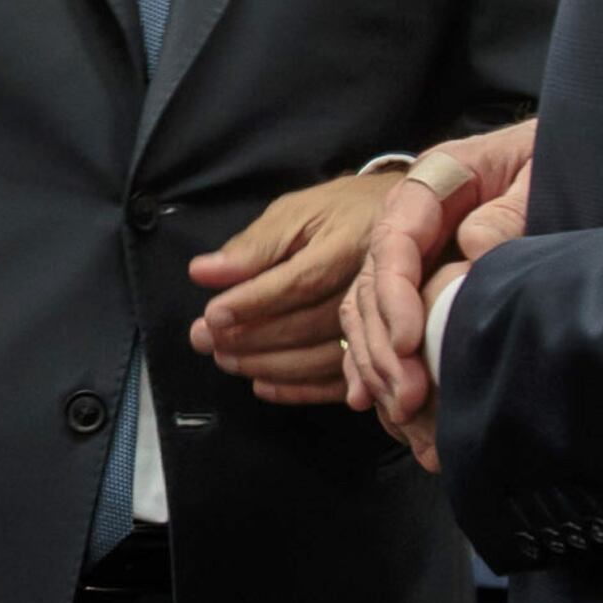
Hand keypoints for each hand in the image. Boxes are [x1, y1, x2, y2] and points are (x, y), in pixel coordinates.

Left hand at [184, 175, 390, 405]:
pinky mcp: (381, 348)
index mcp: (351, 245)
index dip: (254, 303)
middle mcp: (372, 288)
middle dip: (252, 338)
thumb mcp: (296, 212)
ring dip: (270, 366)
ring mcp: (382, 323)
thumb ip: (252, 247)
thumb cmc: (339, 213)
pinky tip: (264, 385)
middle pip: (310, 325)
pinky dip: (300, 390)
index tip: (212, 316)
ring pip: (325, 359)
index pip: (300, 282)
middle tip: (206, 342)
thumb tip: (201, 272)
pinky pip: (343, 381)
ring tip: (227, 360)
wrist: (401, 223)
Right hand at [340, 123, 536, 447]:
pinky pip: (384, 324)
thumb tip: (473, 251)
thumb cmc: (554, 159)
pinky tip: (373, 402)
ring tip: (403, 412)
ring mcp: (414, 252)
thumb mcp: (538, 173)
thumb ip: (509, 209)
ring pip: (370, 309)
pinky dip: (374, 363)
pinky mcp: (422, 283)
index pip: (395, 237)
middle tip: (409, 398)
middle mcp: (412, 218)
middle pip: (374, 282)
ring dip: (378, 363)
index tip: (407, 341)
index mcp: (434, 181)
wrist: (572, 153)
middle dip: (384, 344)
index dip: (394, 293)